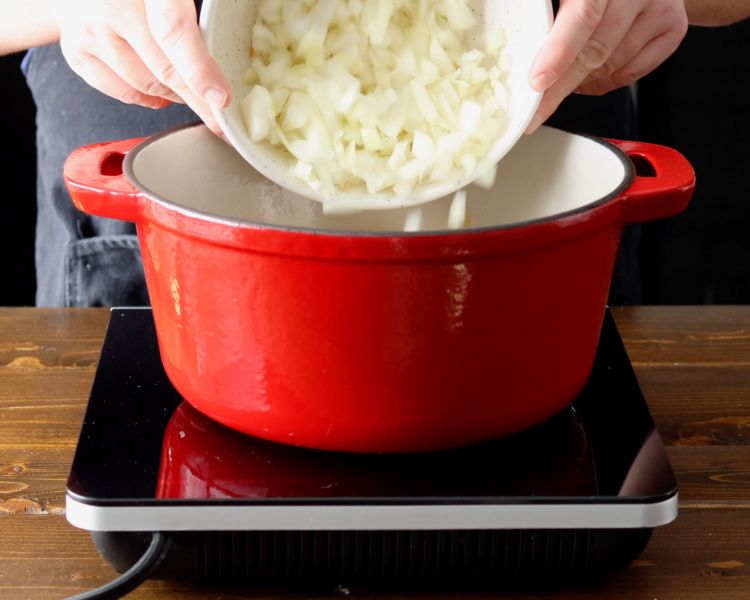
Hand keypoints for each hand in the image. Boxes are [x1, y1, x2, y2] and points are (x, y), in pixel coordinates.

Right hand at [56, 0, 230, 134]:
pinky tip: (163, 93)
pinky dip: (148, 98)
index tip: (221, 99)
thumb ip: (187, 11)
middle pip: (164, 69)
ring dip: (176, 95)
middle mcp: (110, 4)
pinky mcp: (76, 51)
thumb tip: (226, 51)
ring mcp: (89, 30)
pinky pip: (122, 91)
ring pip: (146, 85)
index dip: (199, 69)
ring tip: (192, 91)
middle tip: (222, 117)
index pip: (173, 31)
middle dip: (199, 99)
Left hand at [527, 0, 687, 132]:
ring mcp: (660, 8)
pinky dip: (603, 82)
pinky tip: (586, 79)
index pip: (584, 17)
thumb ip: (548, 13)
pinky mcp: (672, 28)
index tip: (537, 82)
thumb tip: (521, 53)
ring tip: (560, 83)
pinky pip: (631, 72)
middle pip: (595, 50)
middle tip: (537, 108)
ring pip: (611, 65)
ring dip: (580, 82)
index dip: (558, 53)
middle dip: (560, 85)